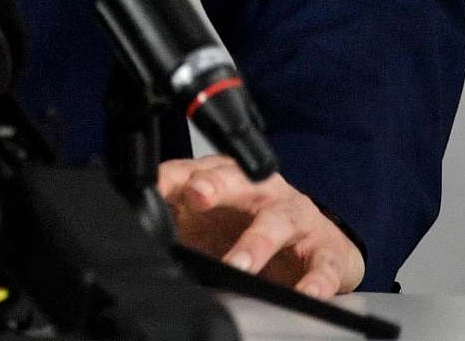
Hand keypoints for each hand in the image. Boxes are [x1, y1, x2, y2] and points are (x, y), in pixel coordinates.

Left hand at [156, 155, 364, 298]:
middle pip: (237, 180)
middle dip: (214, 185)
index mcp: (229, 180)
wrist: (321, 249)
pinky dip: (315, 280)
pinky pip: (321, 264)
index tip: (155, 186)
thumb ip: (177, 226)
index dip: (174, 177)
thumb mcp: (211, 226)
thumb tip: (138, 236)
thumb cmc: (255, 233)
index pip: (195, 171)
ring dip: (256, 242)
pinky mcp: (326, 249)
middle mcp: (263, 190)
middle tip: (195, 197)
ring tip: (239, 265)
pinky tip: (307, 293)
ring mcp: (296, 216)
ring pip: (277, 220)